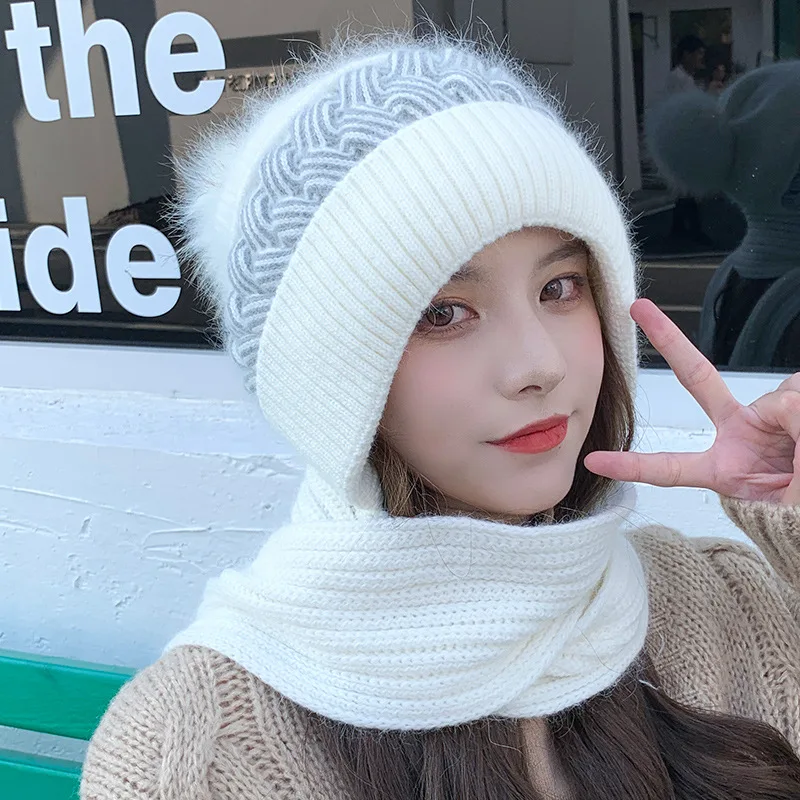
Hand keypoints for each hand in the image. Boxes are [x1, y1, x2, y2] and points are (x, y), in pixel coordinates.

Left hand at [585, 299, 799, 504]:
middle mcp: (737, 434)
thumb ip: (783, 444)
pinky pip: (799, 394)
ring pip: (781, 399)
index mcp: (721, 469)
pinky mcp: (792, 402)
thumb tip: (788, 404)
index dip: (632, 466)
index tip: (595, 461)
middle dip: (669, 340)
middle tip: (639, 307)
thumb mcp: (789, 499)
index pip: (668, 468)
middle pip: (696, 377)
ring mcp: (762, 416)